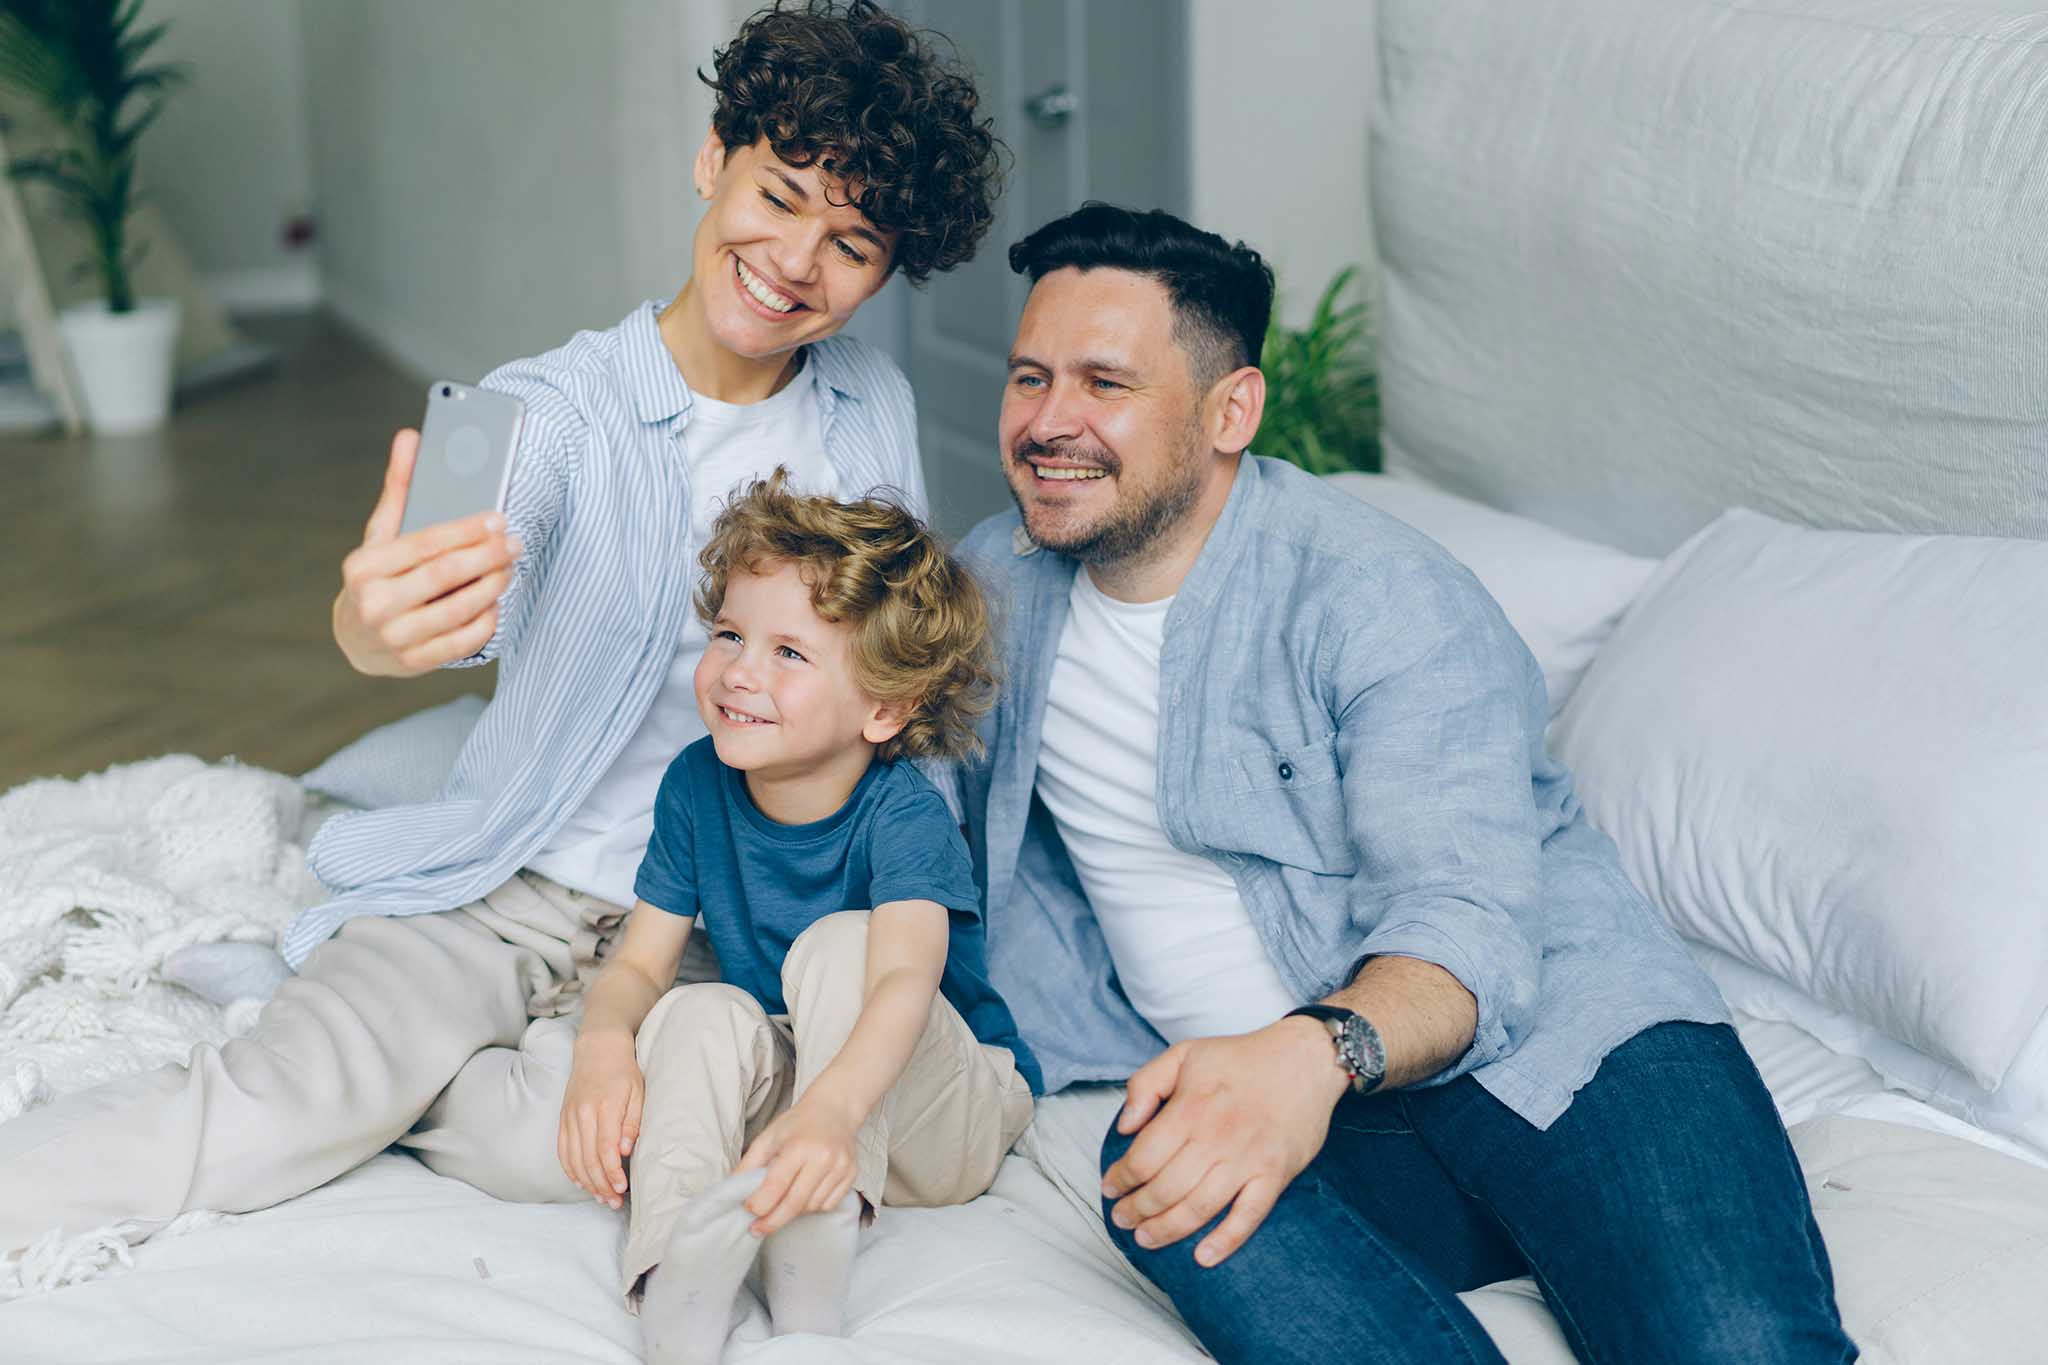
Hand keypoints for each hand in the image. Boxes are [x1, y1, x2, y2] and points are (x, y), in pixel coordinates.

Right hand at [333, 428, 522, 675]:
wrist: (356, 639)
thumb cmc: (377, 578)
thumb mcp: (381, 534)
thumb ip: (400, 488)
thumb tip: (411, 436)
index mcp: (364, 567)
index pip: (425, 543)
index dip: (466, 530)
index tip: (498, 518)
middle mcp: (374, 604)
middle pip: (445, 575)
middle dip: (487, 556)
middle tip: (514, 543)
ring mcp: (393, 637)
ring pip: (458, 609)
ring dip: (492, 587)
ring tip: (509, 569)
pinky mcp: (413, 662)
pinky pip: (461, 641)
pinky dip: (485, 622)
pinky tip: (496, 603)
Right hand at [558, 1031, 643, 1208]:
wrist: (598, 1049)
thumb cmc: (624, 1070)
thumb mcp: (638, 1091)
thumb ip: (632, 1122)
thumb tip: (625, 1151)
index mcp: (604, 1106)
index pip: (605, 1148)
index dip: (612, 1173)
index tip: (622, 1188)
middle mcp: (582, 1113)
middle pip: (588, 1158)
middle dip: (601, 1185)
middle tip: (614, 1202)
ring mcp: (569, 1116)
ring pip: (573, 1158)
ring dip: (586, 1182)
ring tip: (601, 1197)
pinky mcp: (563, 1118)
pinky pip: (563, 1150)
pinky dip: (570, 1169)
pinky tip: (581, 1182)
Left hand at [735, 1093, 861, 1236]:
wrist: (834, 1109)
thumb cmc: (798, 1123)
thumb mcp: (768, 1136)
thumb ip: (749, 1164)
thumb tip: (732, 1191)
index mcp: (799, 1146)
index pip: (776, 1186)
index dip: (759, 1204)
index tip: (748, 1211)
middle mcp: (823, 1158)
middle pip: (794, 1204)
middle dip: (772, 1221)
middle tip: (757, 1229)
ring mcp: (840, 1168)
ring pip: (811, 1207)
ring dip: (794, 1210)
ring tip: (785, 1198)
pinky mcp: (851, 1175)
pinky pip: (829, 1205)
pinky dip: (813, 1206)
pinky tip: (805, 1193)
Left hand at [1101, 1018, 1349, 1266]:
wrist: (1304, 1059)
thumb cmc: (1241, 1058)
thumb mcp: (1184, 1054)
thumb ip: (1145, 1084)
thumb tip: (1125, 1125)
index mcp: (1190, 1108)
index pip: (1143, 1157)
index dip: (1121, 1178)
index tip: (1111, 1188)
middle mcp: (1216, 1138)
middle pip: (1165, 1188)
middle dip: (1137, 1210)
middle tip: (1124, 1219)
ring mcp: (1247, 1160)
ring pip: (1199, 1208)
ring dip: (1168, 1230)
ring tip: (1147, 1238)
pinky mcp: (1275, 1175)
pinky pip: (1249, 1216)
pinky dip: (1226, 1240)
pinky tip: (1205, 1257)